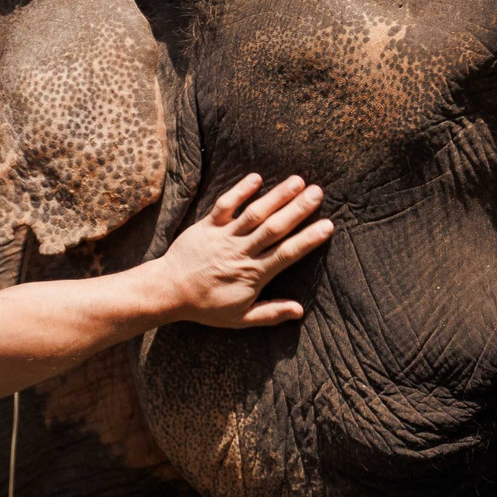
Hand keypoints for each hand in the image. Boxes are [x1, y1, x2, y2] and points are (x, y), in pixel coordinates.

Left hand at [150, 173, 333, 327]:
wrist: (169, 292)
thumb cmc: (205, 306)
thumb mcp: (240, 318)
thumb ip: (270, 313)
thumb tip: (300, 310)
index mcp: (253, 275)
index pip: (287, 254)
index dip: (308, 240)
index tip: (327, 226)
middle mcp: (241, 252)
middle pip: (275, 228)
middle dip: (298, 210)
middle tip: (319, 193)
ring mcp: (224, 237)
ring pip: (254, 213)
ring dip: (276, 196)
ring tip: (297, 181)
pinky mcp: (207, 226)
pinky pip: (225, 205)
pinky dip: (239, 191)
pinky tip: (257, 178)